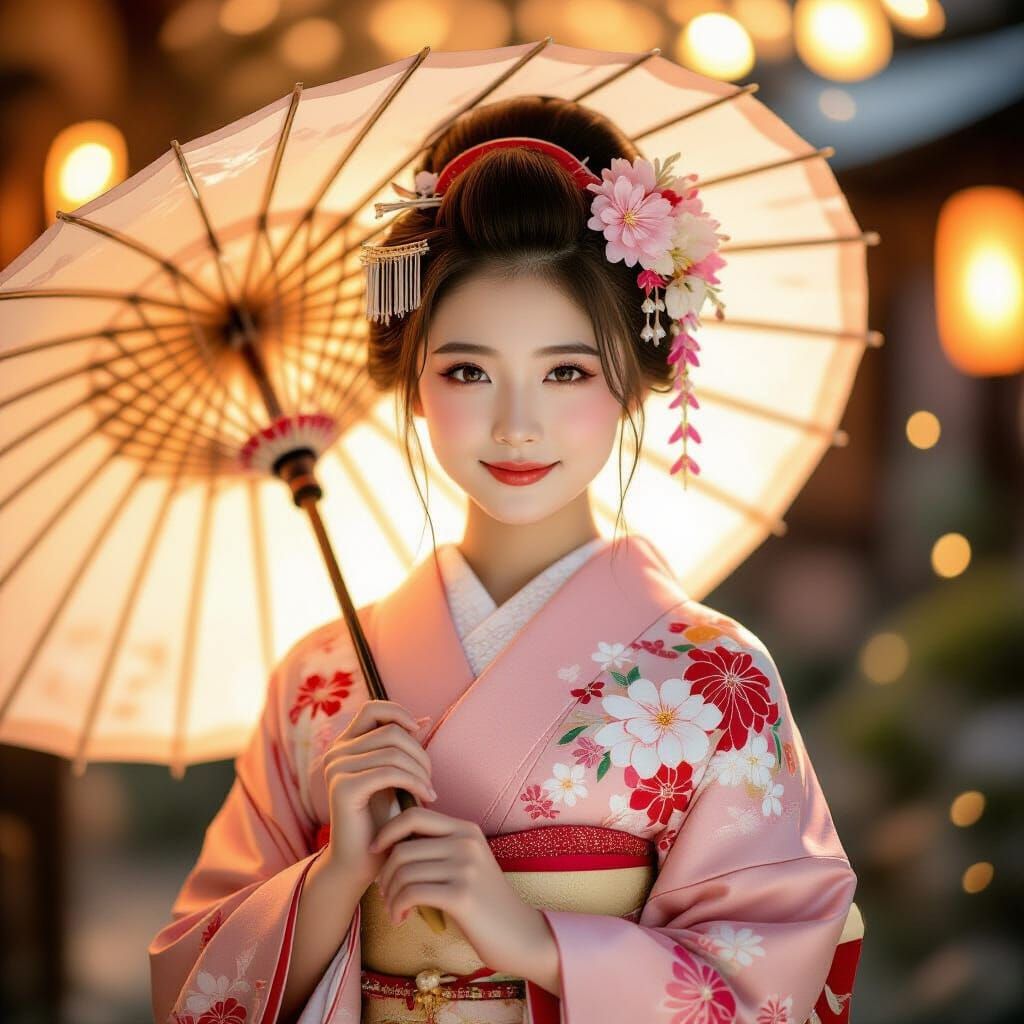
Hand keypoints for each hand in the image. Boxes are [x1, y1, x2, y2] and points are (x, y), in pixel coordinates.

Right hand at [320, 701, 435, 890]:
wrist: (361, 863)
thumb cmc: (382, 820)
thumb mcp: (396, 776)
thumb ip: (404, 748)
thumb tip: (425, 719)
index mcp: (345, 745)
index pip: (373, 708)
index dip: (399, 714)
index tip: (420, 735)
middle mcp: (336, 752)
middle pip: (390, 730)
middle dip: (419, 752)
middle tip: (430, 779)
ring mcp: (336, 768)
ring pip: (393, 751)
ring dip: (420, 770)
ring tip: (429, 792)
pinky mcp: (343, 787)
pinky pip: (389, 772)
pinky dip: (414, 782)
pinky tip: (426, 798)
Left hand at [370, 806, 561, 993]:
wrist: (520, 934)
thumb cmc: (485, 903)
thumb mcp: (467, 864)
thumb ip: (439, 849)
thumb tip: (390, 845)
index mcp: (466, 829)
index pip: (414, 815)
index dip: (388, 830)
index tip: (376, 851)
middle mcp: (466, 842)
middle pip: (402, 847)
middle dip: (384, 873)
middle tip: (385, 893)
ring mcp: (465, 866)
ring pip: (403, 871)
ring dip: (390, 895)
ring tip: (395, 910)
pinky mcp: (461, 894)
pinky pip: (411, 893)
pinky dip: (398, 907)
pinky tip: (401, 919)